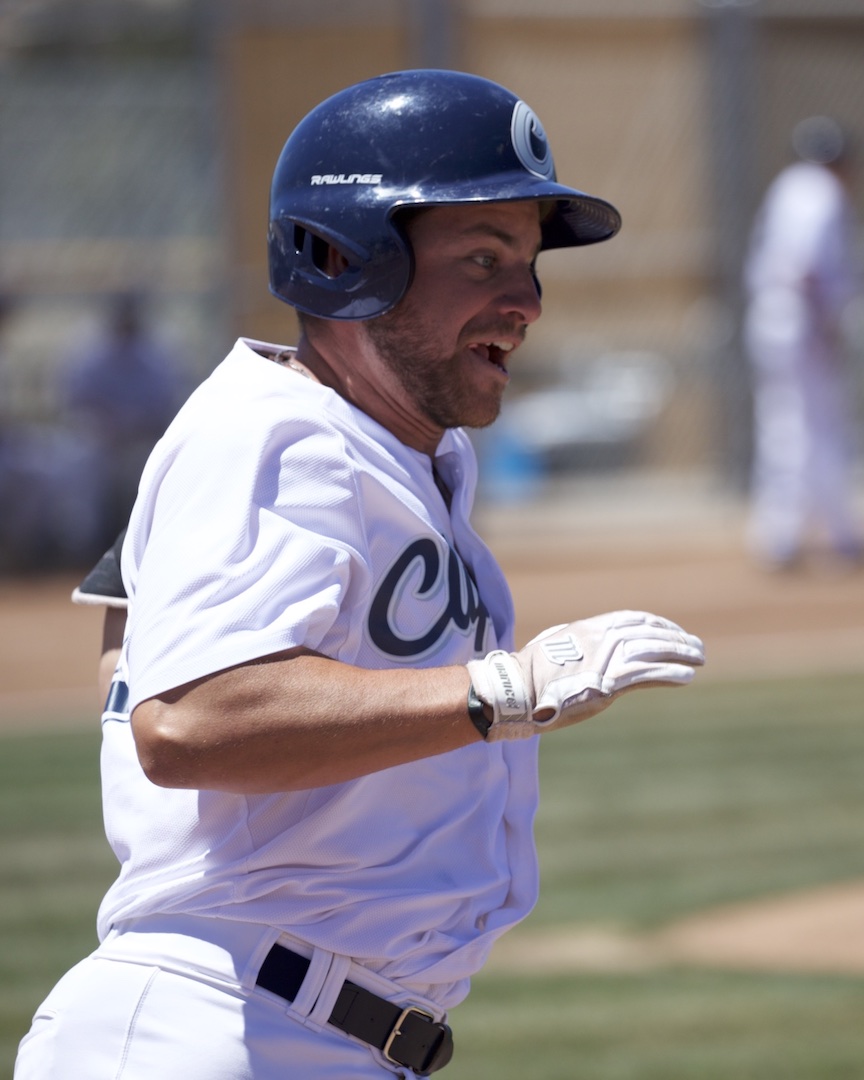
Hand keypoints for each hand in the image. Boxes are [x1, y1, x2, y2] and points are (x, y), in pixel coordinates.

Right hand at [466, 610, 704, 740]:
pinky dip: (670, 673)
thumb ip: (573, 642)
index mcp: (589, 628)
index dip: (657, 624)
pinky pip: (647, 674)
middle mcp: (601, 639)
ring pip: (654, 650)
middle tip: (696, 645)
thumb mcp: (552, 645)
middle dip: (676, 637)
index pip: (633, 619)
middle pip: (649, 632)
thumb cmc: (528, 671)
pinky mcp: (608, 684)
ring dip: (680, 653)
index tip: (672, 630)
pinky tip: (686, 675)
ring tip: (699, 658)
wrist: (518, 689)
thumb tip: (578, 645)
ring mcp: (606, 660)